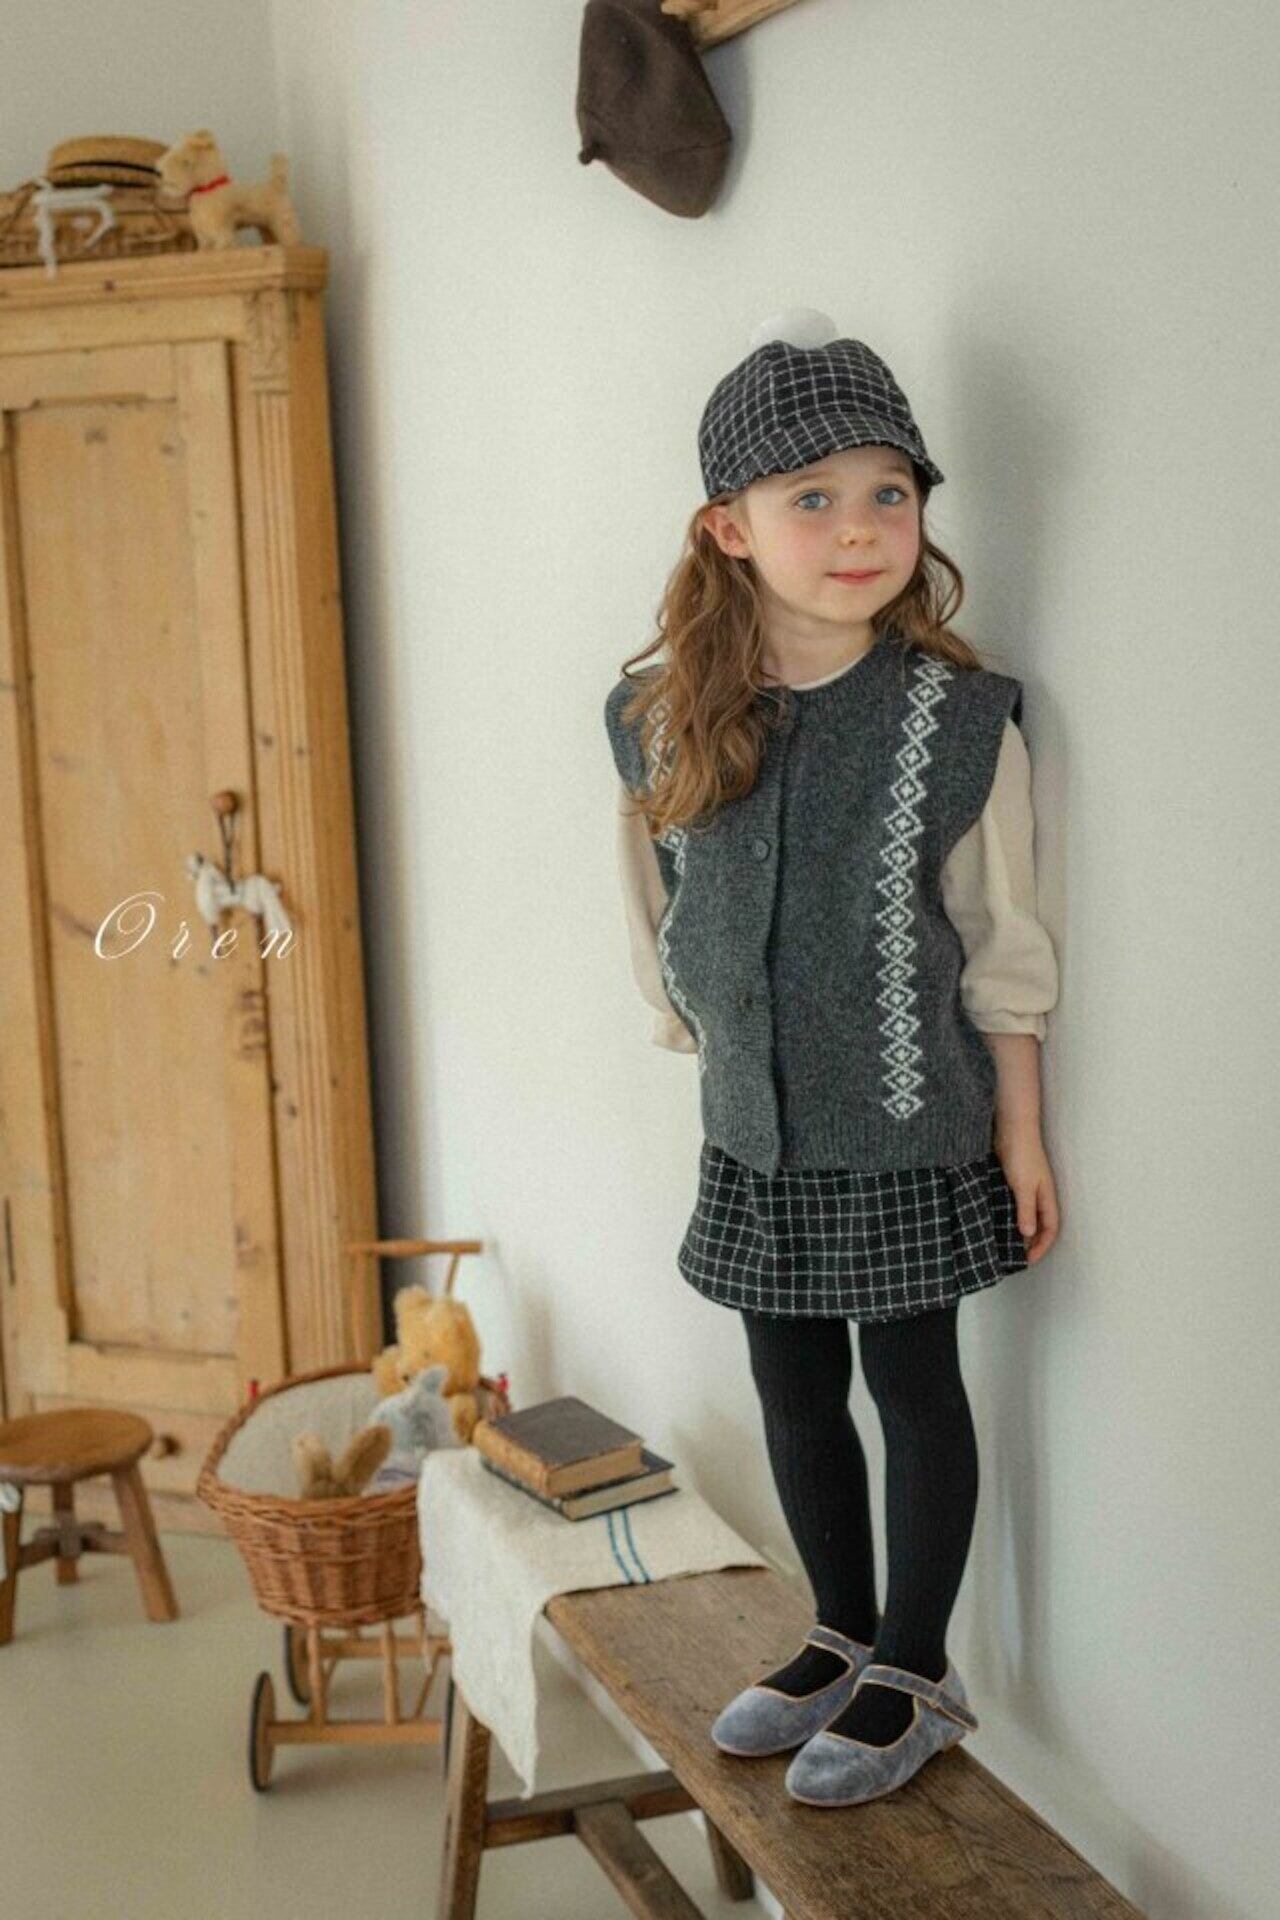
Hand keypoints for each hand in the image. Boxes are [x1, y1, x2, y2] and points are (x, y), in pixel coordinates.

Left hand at [993, 1127, 1059, 1263]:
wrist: (1012, 1127)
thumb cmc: (1022, 1154)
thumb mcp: (1024, 1186)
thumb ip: (1026, 1210)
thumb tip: (1028, 1234)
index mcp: (1047, 1198)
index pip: (1050, 1229)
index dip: (1042, 1247)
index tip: (1027, 1261)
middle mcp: (1039, 1195)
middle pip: (1038, 1225)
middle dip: (1029, 1243)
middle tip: (1013, 1258)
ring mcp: (1026, 1188)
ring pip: (1024, 1216)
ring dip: (1017, 1230)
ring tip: (1002, 1245)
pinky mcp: (1013, 1181)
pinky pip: (1012, 1205)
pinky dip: (1006, 1216)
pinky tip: (994, 1222)